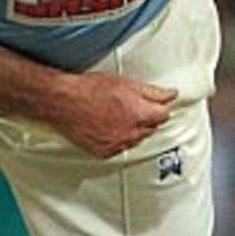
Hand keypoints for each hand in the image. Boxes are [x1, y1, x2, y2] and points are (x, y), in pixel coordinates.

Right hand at [48, 73, 178, 158]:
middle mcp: (132, 133)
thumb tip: (170, 95)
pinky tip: (106, 126)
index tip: (152, 104)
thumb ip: (152, 92)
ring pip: (135, 139)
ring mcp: (118, 145)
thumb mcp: (126, 83)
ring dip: (131, 130)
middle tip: (129, 106)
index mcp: (140, 115)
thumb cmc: (90, 90)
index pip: (163, 116)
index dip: (157, 107)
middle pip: (150, 129)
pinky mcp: (105, 152)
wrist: (64, 102)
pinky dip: (116, 139)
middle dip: (145, 118)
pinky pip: (119, 147)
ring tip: (114, 115)